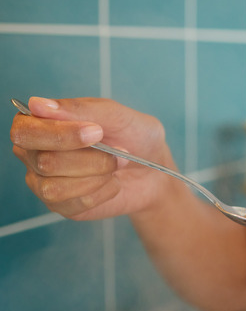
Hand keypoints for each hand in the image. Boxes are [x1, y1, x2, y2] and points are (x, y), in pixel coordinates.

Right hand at [10, 97, 175, 219]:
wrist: (154, 170)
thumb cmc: (134, 137)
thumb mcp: (118, 116)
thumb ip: (81, 109)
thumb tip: (38, 105)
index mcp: (42, 123)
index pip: (25, 130)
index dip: (59, 134)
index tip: (97, 132)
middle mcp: (35, 153)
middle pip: (44, 161)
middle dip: (90, 158)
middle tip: (120, 151)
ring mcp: (44, 182)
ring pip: (56, 187)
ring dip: (99, 175)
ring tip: (118, 164)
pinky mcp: (60, 205)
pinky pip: (74, 203)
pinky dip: (103, 191)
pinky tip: (112, 182)